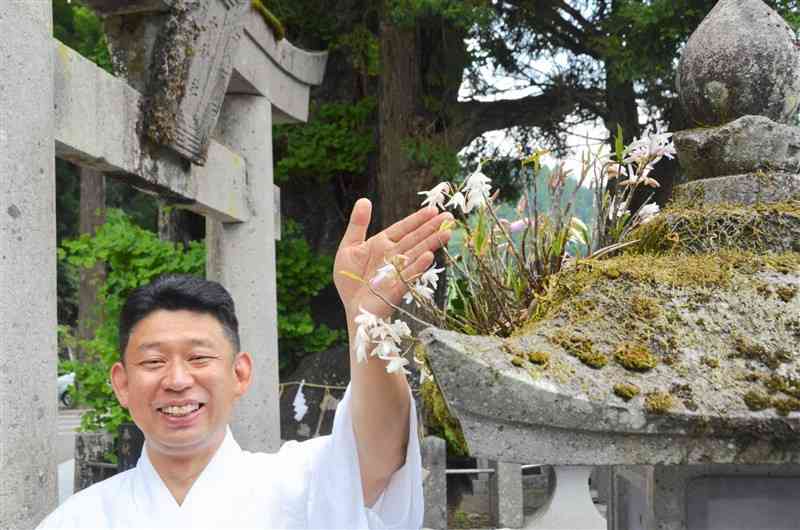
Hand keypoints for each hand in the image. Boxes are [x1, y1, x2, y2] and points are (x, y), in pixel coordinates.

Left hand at [334, 198, 452, 321]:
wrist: (352, 306)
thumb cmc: (350, 279)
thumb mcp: (349, 247)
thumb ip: (358, 224)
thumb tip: (364, 199)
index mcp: (383, 244)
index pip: (403, 228)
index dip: (418, 219)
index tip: (433, 210)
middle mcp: (394, 255)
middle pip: (415, 239)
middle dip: (432, 228)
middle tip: (449, 217)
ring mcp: (397, 270)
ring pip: (417, 253)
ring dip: (432, 243)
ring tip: (447, 233)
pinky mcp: (397, 287)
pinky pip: (409, 274)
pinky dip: (418, 265)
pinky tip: (429, 255)